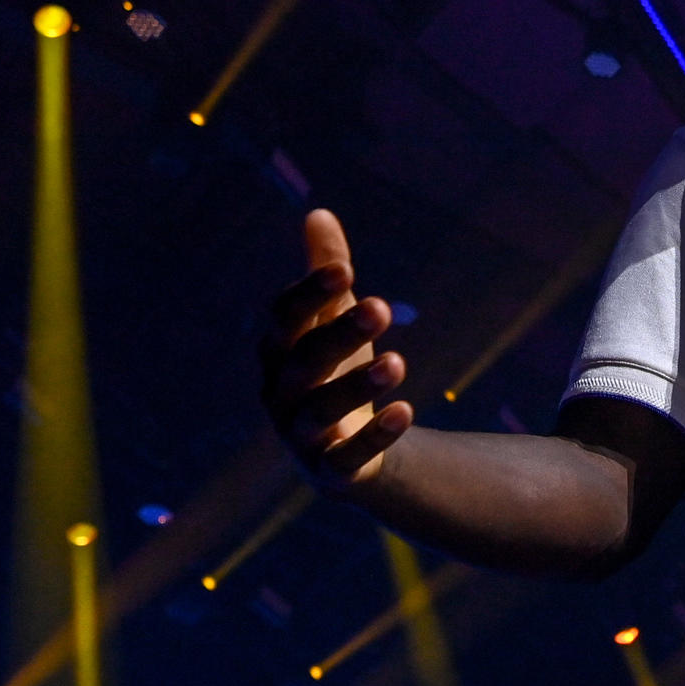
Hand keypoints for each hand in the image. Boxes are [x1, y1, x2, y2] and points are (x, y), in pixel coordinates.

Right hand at [259, 209, 413, 489]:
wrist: (347, 448)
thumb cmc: (334, 369)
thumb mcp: (334, 319)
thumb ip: (327, 272)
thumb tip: (318, 213)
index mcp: (279, 350)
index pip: (284, 318)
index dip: (309, 295)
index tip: (344, 271)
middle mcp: (280, 392)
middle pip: (302, 361)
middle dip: (338, 334)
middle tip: (381, 307)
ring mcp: (300, 436)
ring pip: (318, 411)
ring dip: (356, 385)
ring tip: (398, 362)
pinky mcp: (328, 472)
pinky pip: (345, 459)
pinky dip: (374, 437)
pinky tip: (405, 411)